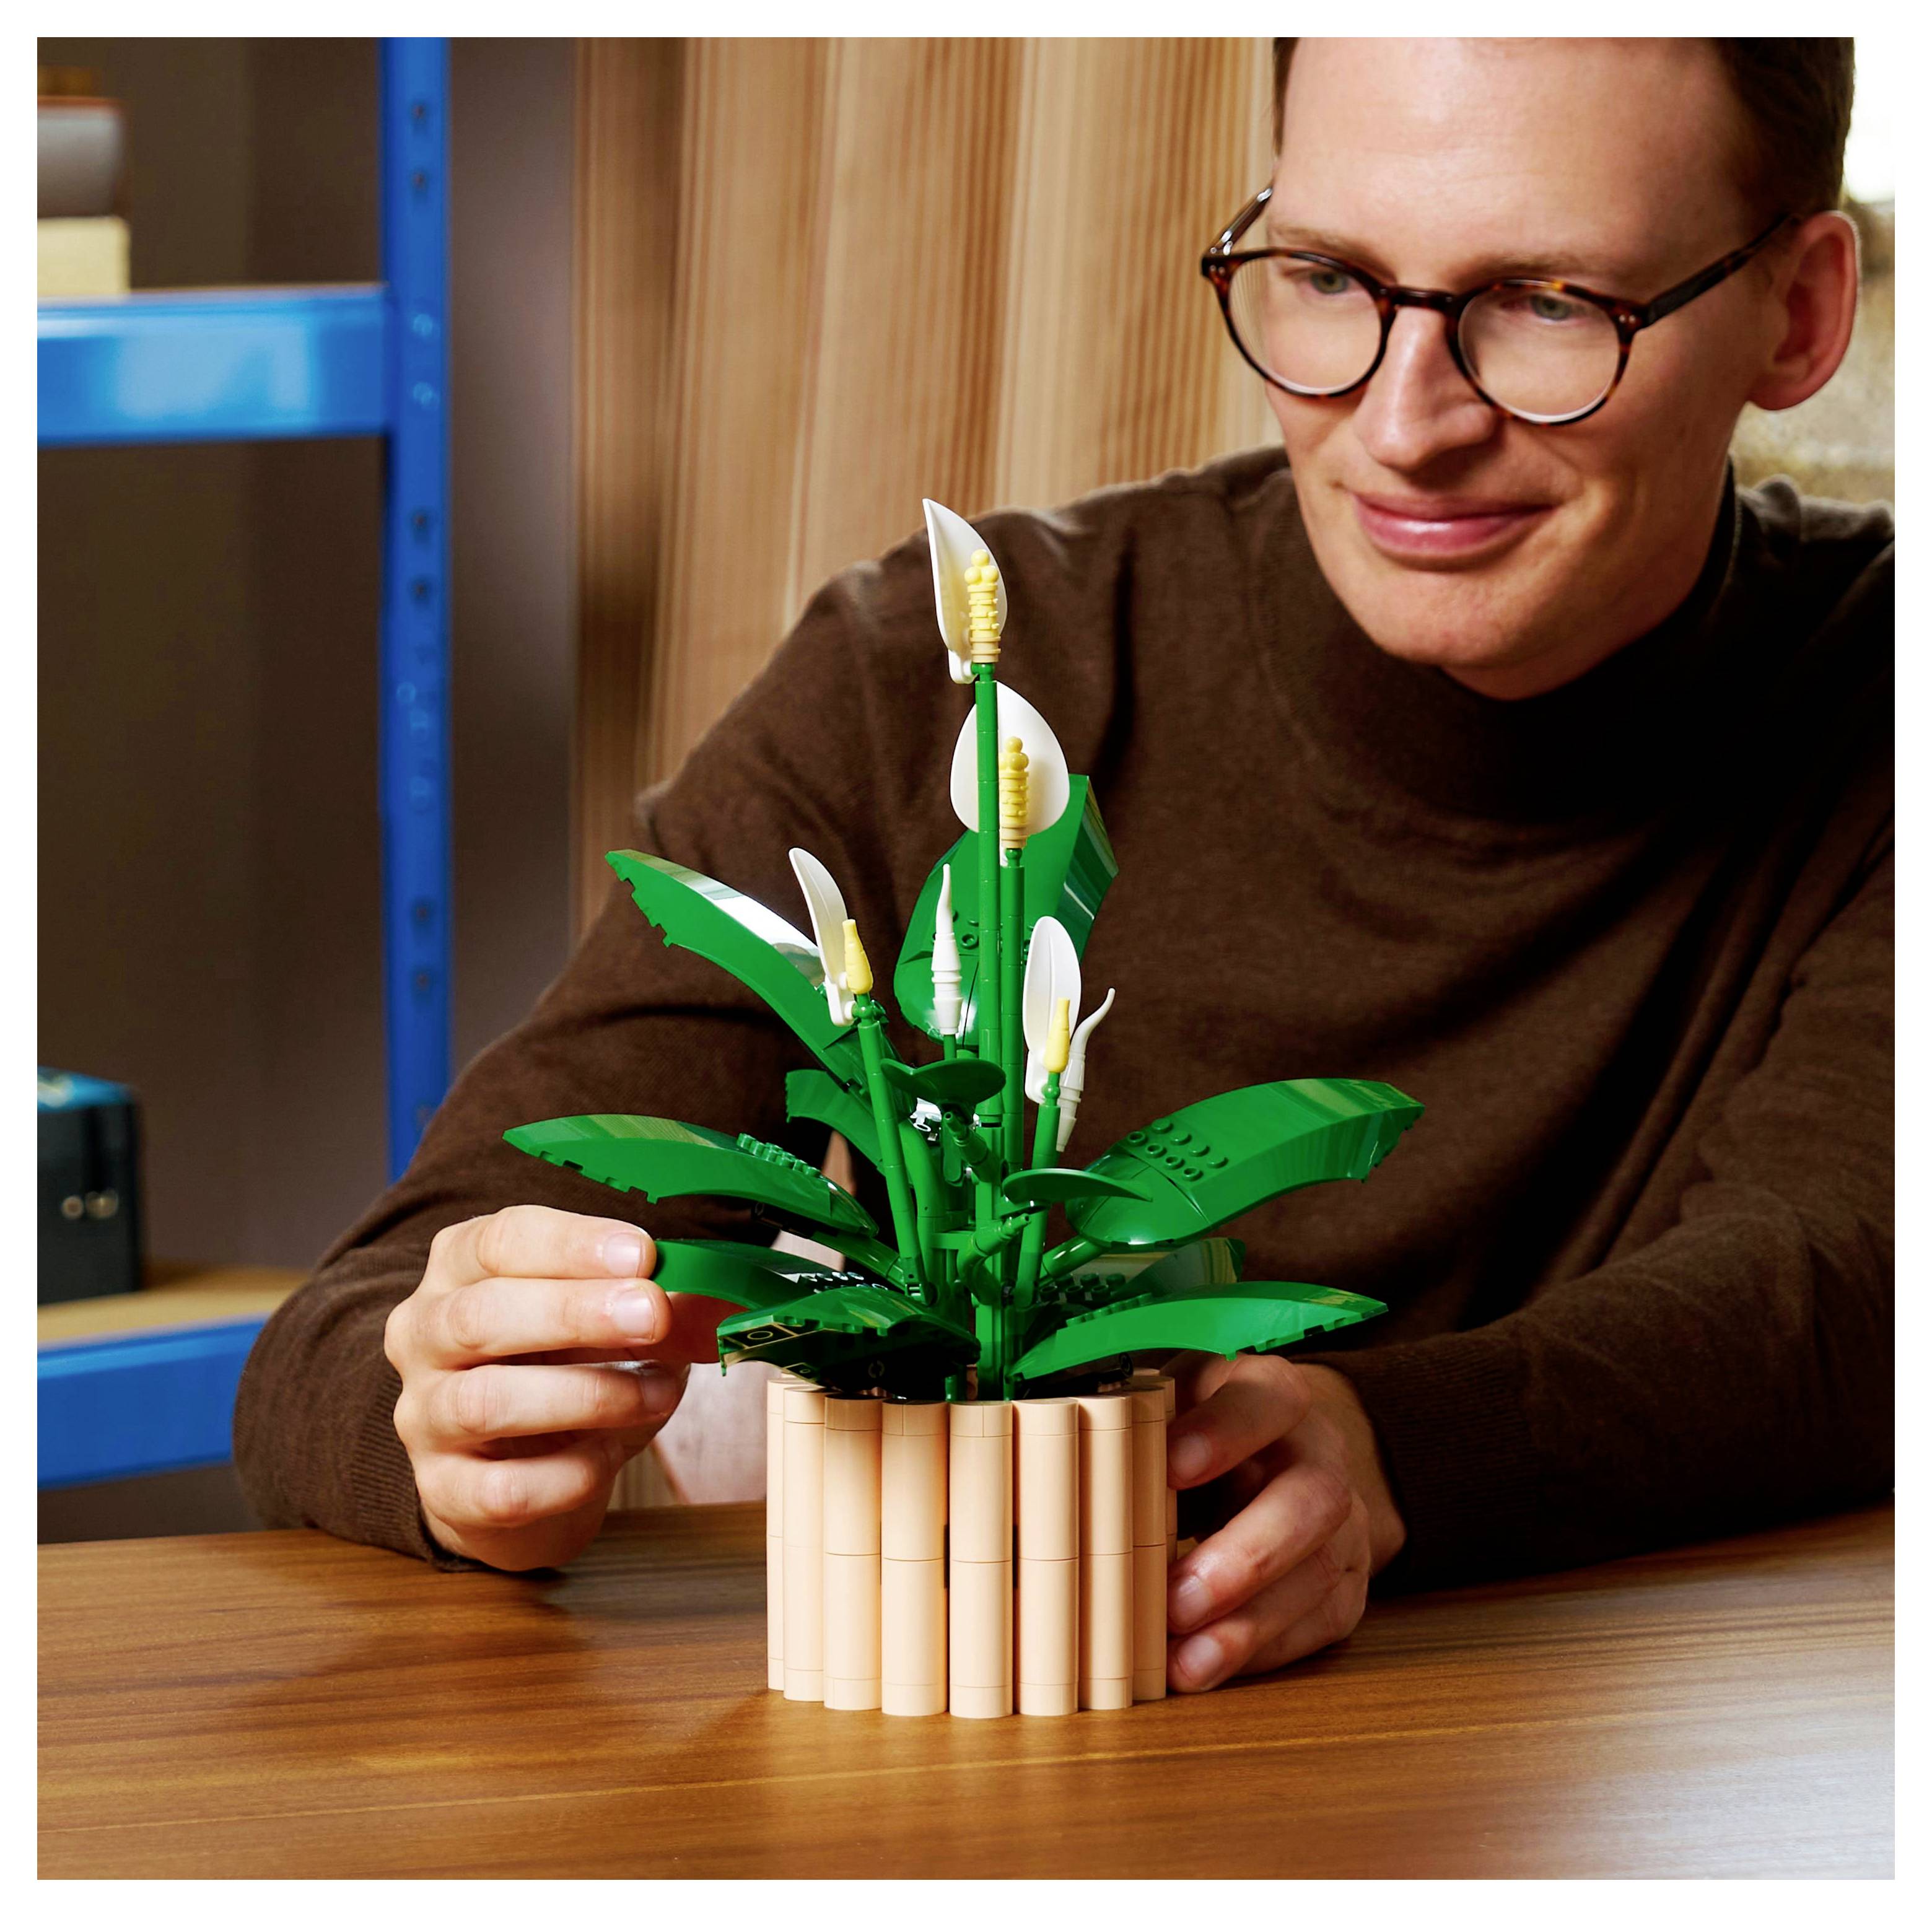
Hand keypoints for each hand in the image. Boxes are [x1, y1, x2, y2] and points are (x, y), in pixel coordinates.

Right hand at [384, 1204, 730, 1571]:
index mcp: (461, 1267)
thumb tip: (724, 1297)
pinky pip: (504, 1488)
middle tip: (653, 1314)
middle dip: (574, 1312)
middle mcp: (425, 1334)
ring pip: (484, 1401)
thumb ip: (665, 1305)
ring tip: (658, 1392)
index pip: (500, 1240)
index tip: (644, 1253)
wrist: (524, 1469)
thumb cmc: (569, 1366)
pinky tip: (611, 1455)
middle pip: (479, 1316)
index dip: (572, 1244)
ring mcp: (424, 1416)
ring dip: (587, 1393)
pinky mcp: (444, 1492)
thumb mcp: (615, 1320)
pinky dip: (569, 1473)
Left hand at [1162, 1355, 1405, 1690]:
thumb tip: (1060, 1472)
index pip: (1269, 1398)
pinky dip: (1259, 1653)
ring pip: (1319, 1572)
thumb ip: (1133, 1425)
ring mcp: (1343, 1522)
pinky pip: (1319, 1623)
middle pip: (1312, 1499)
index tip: (1171, 1468)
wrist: (1276, 1454)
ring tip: (1183, 1661)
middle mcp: (1319, 1453)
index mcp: (1271, 1392)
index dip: (1226, 1432)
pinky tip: (1204, 1669)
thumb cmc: (1195, 1429)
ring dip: (1249, 1624)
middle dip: (1244, 1558)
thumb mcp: (1168, 1403)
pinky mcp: (1345, 1582)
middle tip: (1176, 1600)